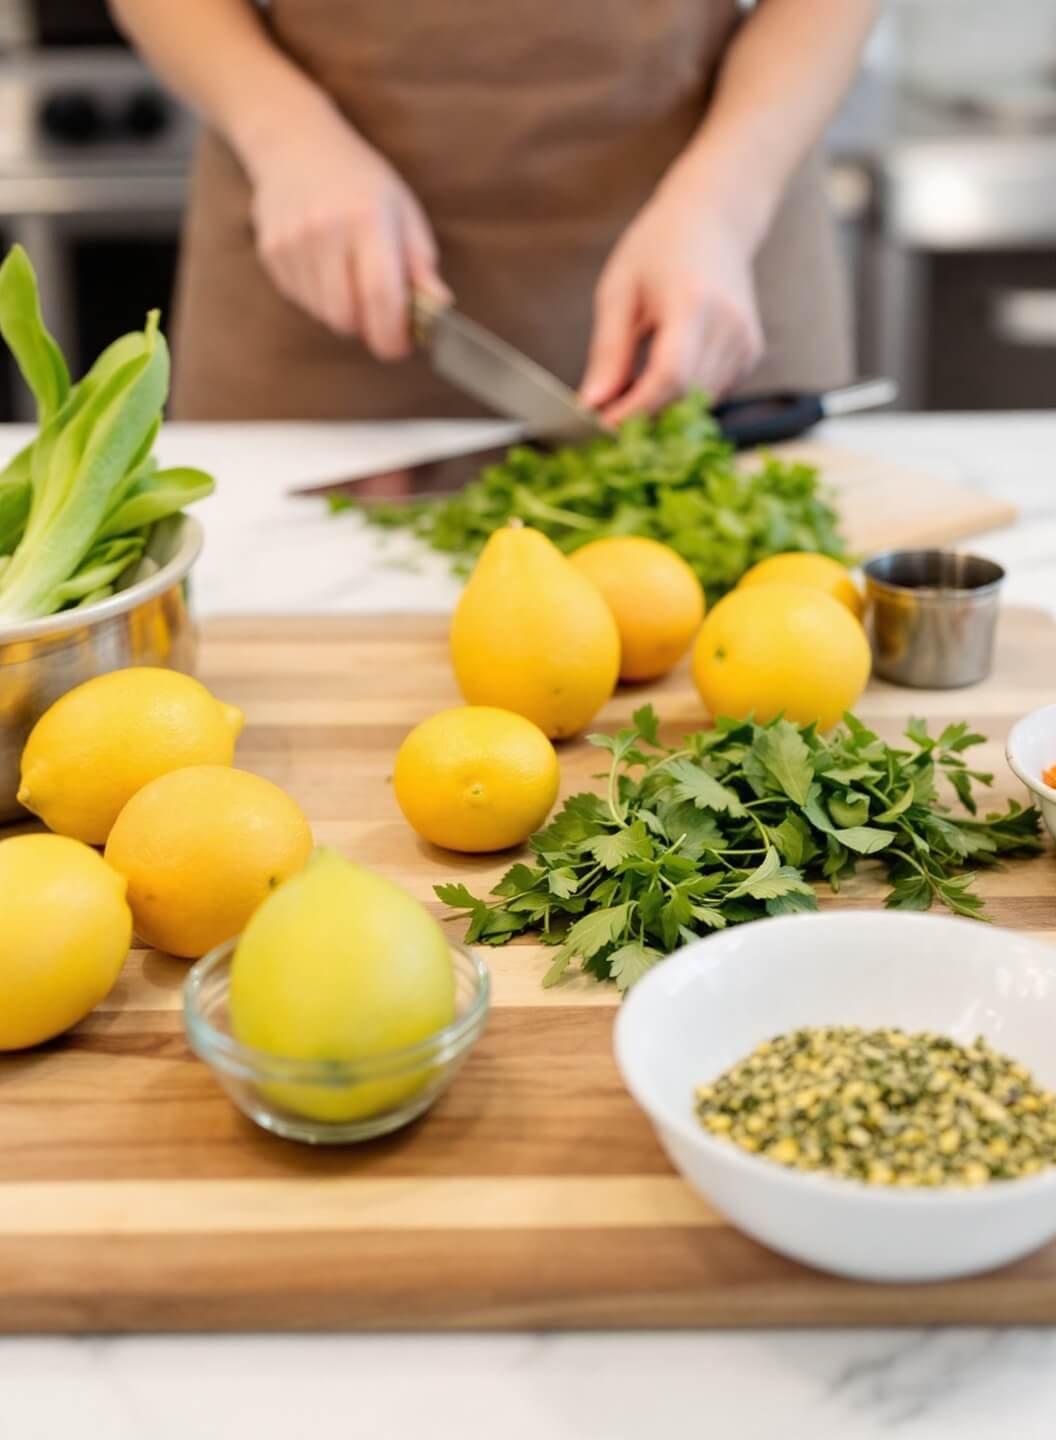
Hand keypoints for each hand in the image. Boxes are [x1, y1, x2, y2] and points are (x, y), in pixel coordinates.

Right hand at [246, 101, 449, 359]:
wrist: (295, 143)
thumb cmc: (360, 180)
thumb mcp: (403, 211)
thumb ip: (421, 264)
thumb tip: (440, 308)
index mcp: (367, 220)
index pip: (380, 297)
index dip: (392, 335)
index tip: (401, 345)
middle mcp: (325, 233)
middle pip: (347, 318)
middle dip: (368, 327)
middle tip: (380, 312)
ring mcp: (293, 244)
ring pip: (324, 315)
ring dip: (344, 312)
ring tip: (351, 278)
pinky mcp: (271, 254)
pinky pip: (302, 302)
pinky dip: (320, 299)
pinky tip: (326, 266)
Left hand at [580, 183, 763, 424]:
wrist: (715, 220)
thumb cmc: (660, 247)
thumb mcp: (620, 291)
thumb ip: (608, 352)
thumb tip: (592, 404)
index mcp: (694, 303)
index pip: (670, 376)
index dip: (636, 409)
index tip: (602, 425)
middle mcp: (729, 327)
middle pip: (684, 397)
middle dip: (642, 417)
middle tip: (604, 419)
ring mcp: (746, 343)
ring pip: (698, 404)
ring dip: (661, 411)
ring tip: (627, 399)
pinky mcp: (750, 355)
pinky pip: (711, 394)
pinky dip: (681, 398)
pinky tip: (659, 380)